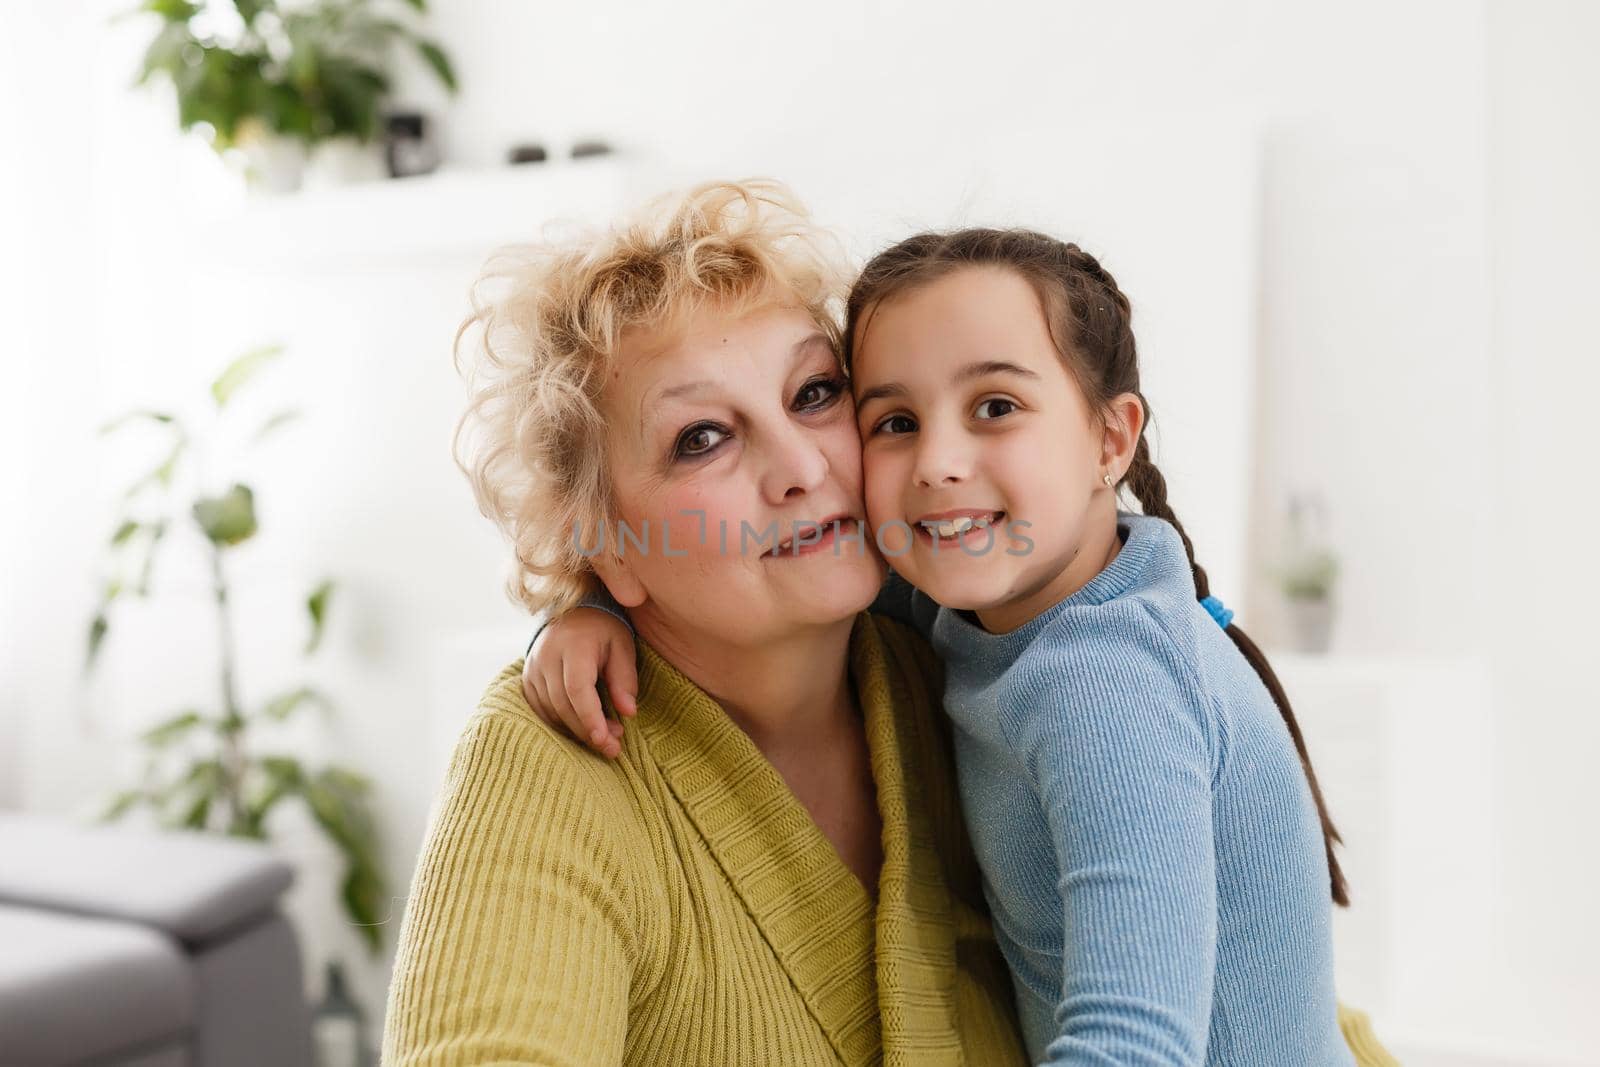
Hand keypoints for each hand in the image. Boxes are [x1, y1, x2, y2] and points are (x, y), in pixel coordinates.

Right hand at [521, 607, 638, 758]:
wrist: (573, 613)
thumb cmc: (604, 631)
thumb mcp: (623, 647)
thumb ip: (625, 679)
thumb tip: (628, 712)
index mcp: (573, 644)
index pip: (577, 688)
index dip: (590, 717)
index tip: (606, 740)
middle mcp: (546, 656)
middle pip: (563, 704)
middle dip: (587, 730)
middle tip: (613, 746)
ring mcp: (532, 667)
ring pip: (550, 710)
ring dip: (576, 729)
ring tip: (604, 736)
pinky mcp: (527, 679)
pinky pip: (540, 709)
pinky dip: (561, 723)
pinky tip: (581, 727)